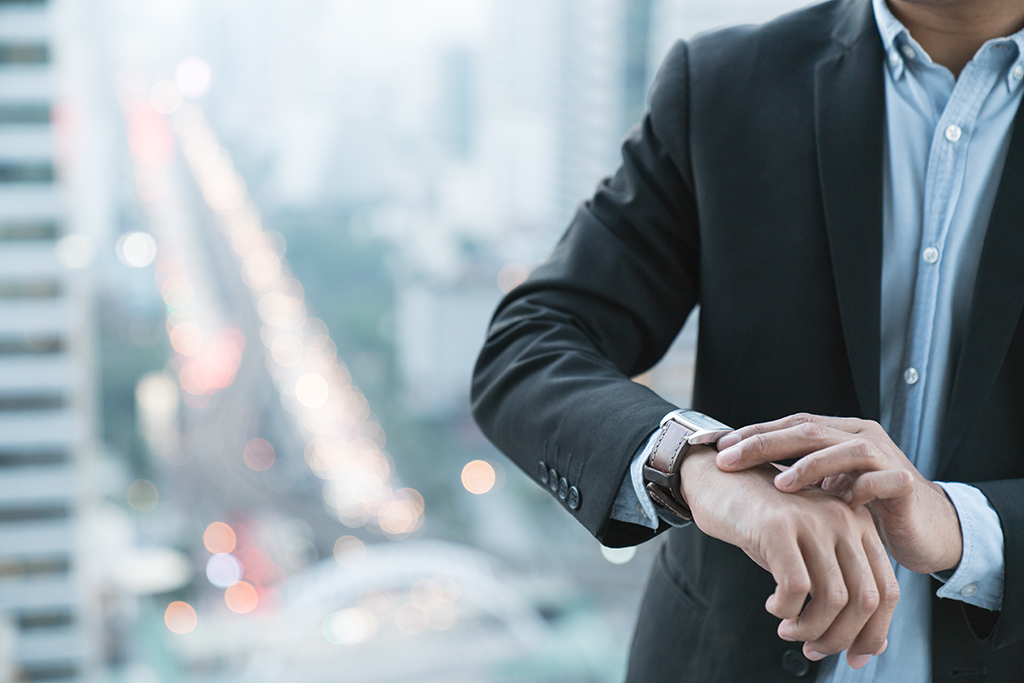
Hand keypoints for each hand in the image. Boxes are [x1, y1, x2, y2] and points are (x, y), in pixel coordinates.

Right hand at [679, 447, 897, 667]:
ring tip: (789, 630)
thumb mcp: (809, 550)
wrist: (717, 480)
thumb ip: (840, 584)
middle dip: (840, 638)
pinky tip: (773, 606)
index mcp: (858, 524)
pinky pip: (795, 586)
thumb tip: (869, 644)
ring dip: (811, 629)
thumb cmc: (763, 521)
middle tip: (813, 649)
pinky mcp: (777, 526)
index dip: (873, 633)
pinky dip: (786, 609)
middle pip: (865, 599)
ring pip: (833, 598)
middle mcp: (843, 519)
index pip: (887, 590)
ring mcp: (811, 520)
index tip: (854, 657)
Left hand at [715, 413, 962, 574]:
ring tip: (779, 483)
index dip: (756, 433)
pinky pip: (880, 479)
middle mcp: (861, 436)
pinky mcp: (906, 484)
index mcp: (840, 432)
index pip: (792, 423)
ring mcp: (886, 457)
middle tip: (730, 459)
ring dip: (809, 466)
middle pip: (808, 430)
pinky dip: (859, 488)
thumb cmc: (869, 508)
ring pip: (844, 449)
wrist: (926, 530)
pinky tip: (839, 503)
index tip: (721, 447)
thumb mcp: (827, 487)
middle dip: (765, 443)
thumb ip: (797, 474)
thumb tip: (744, 470)